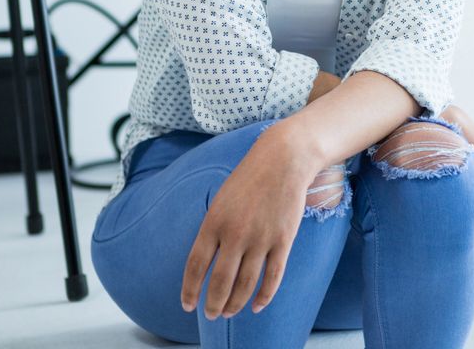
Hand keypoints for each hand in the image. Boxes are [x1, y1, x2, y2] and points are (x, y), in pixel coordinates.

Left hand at [180, 127, 315, 319]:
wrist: (284, 159)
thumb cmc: (250, 178)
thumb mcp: (221, 199)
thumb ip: (213, 230)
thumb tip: (206, 264)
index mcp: (215, 221)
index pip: (196, 266)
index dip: (190, 290)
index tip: (188, 306)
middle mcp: (236, 233)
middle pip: (220, 282)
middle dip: (213, 305)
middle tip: (211, 315)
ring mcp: (261, 238)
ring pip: (245, 286)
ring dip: (235, 305)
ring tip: (229, 312)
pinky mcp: (283, 240)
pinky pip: (272, 278)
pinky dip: (263, 297)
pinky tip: (256, 306)